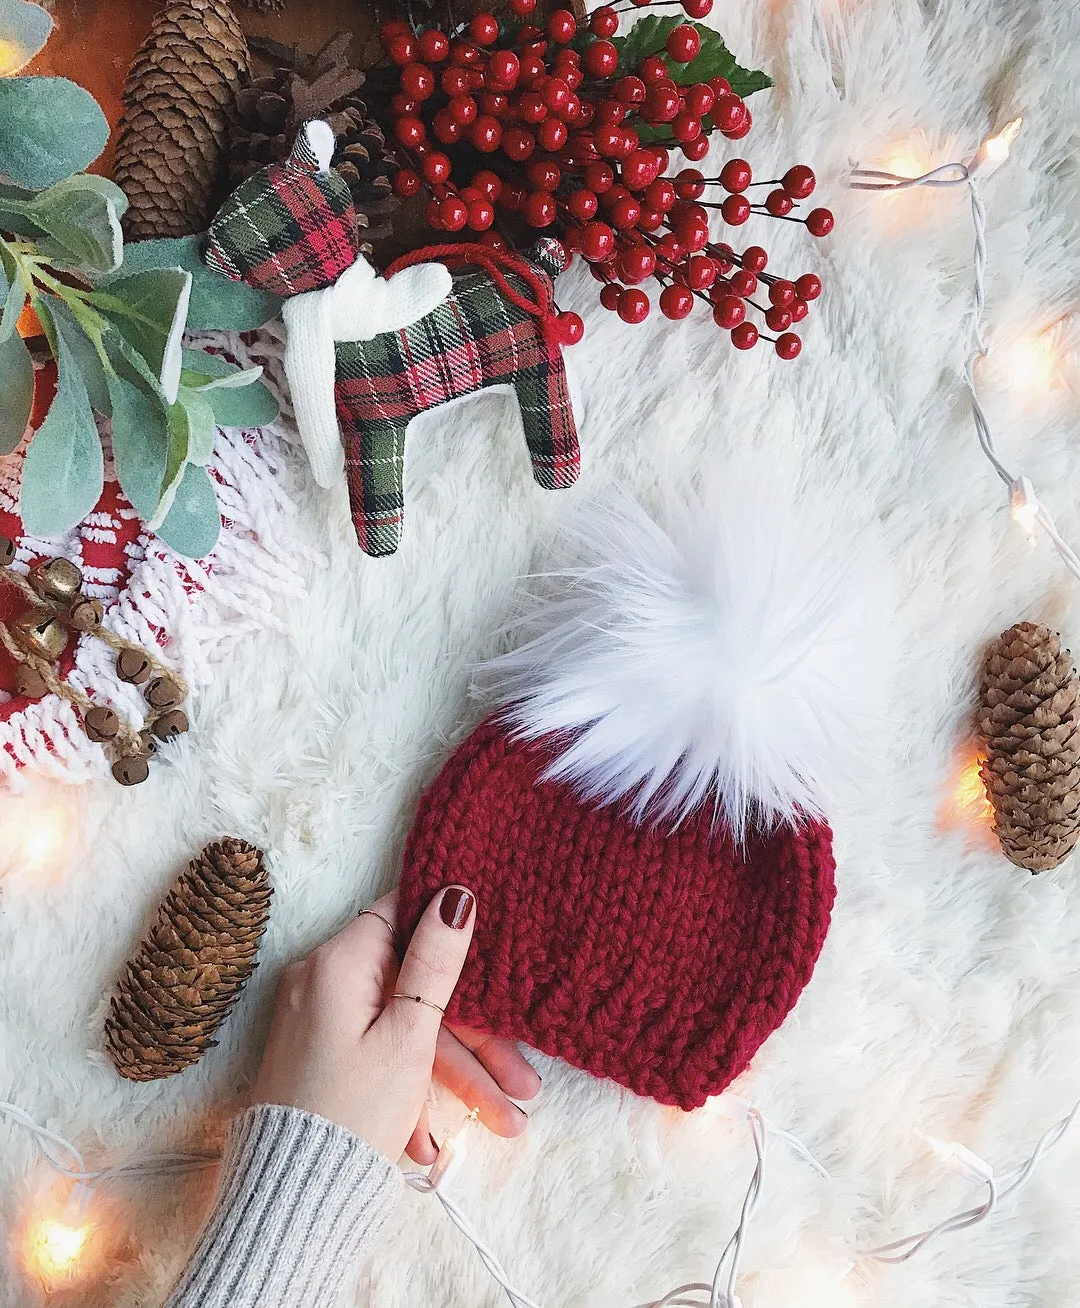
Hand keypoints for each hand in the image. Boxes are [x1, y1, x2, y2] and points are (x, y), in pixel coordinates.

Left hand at [252, 887, 540, 1163]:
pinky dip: (408, 1087)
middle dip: (472, 1035)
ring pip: (403, 1030)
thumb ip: (434, 963)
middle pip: (412, 985)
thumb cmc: (351, 1113)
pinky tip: (430, 1142)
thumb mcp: (408, 1037)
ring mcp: (318, 1020)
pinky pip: (376, 1055)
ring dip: (453, 1074)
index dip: (445, 922)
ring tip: (506, 1121)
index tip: (494, 938)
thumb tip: (455, 895)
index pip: (399, 913)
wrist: (288, 1202)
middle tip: (522, 1078)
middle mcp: (321, 981)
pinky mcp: (319, 1055)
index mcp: (338, 963)